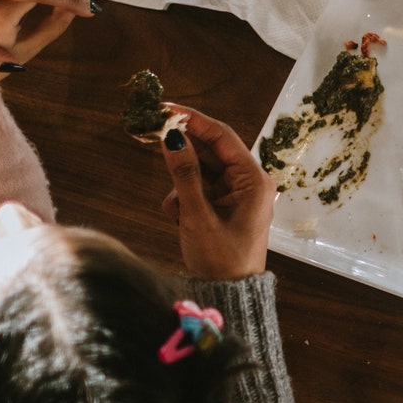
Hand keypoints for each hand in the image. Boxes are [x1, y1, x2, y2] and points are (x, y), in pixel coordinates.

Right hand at [159, 106, 275, 279]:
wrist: (227, 295)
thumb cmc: (221, 259)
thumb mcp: (198, 216)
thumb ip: (184, 175)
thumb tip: (171, 137)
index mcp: (254, 180)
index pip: (222, 136)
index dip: (193, 119)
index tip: (164, 107)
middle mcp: (247, 182)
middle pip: (209, 150)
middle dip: (181, 148)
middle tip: (149, 134)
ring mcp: (234, 193)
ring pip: (197, 170)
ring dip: (180, 186)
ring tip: (180, 213)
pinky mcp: (220, 205)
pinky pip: (194, 189)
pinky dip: (181, 201)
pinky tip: (181, 222)